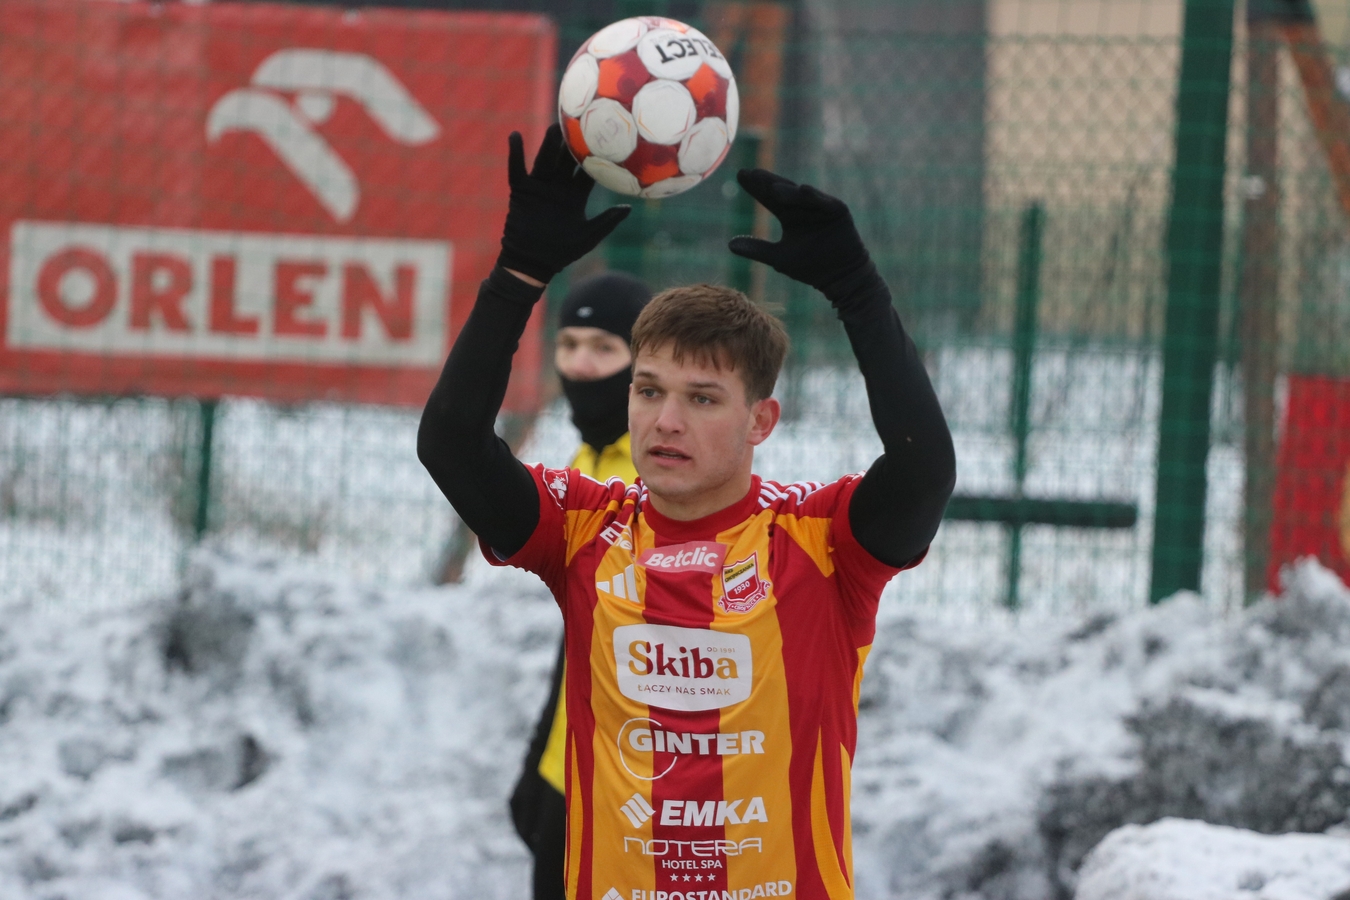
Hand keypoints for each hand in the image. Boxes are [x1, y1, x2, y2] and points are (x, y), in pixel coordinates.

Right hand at [497, 125, 630, 283]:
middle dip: (573, 143)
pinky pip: (516, 169)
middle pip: (566, 160)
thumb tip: (629, 207)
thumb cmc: (562, 252)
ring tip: (555, 127)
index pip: (587, 172)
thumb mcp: (589, 236)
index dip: (597, 157)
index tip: (608, 138)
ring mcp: (539, 187)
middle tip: (581, 122)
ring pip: (545, 160)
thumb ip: (607, 221)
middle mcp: (558, 187)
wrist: (532, 263)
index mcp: (575, 196)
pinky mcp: (521, 191)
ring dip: (549, 145)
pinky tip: (515, 135)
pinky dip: (515, 153)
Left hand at [728, 169, 870, 295]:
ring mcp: (821, 207)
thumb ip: (757, 249)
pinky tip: (804, 190)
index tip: (739, 175)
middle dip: (767, 182)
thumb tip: (729, 245)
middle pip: (782, 191)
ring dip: (788, 191)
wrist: (840, 278)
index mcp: (788, 215)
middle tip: (751, 173)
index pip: (768, 197)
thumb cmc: (810, 267)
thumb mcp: (778, 258)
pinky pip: (825, 202)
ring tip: (772, 188)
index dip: (754, 187)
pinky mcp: (838, 211)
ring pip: (801, 196)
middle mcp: (802, 207)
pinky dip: (815, 197)